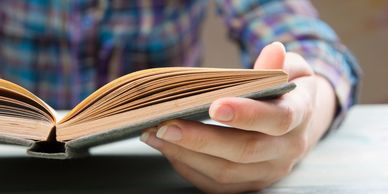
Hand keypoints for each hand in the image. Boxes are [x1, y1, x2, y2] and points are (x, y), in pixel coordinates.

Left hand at [140, 42, 335, 192]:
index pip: (277, 118)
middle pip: (244, 150)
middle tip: (166, 125)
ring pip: (226, 172)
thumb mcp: (291, 69)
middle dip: (202, 139)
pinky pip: (217, 184)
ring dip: (187, 154)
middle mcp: (287, 148)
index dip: (247, 114)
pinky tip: (168, 148)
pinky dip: (188, 167)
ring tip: (156, 134)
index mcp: (299, 115)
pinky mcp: (250, 183)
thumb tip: (274, 50)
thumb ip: (279, 64)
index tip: (214, 106)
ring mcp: (268, 170)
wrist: (297, 126)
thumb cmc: (286, 92)